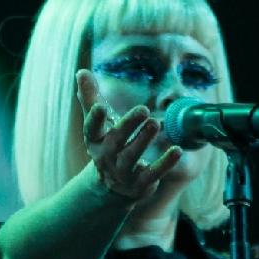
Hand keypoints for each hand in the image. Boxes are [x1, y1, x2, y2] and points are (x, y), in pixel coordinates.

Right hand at [76, 69, 182, 200]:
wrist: (113, 186)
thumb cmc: (107, 145)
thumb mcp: (99, 124)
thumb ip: (91, 98)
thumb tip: (81, 71)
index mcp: (95, 141)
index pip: (91, 130)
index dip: (95, 119)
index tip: (100, 107)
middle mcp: (106, 158)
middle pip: (115, 142)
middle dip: (128, 126)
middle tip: (143, 109)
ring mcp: (123, 173)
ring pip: (132, 157)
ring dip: (144, 140)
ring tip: (156, 123)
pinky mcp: (140, 184)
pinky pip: (153, 174)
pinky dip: (165, 163)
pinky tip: (177, 150)